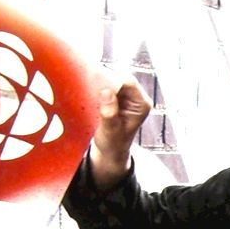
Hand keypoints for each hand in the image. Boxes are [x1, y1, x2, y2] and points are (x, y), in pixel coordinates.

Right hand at [90, 73, 150, 190]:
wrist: (111, 150)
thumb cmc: (113, 144)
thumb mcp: (110, 131)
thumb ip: (110, 113)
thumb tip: (107, 93)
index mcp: (141, 105)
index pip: (128, 82)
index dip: (112, 79)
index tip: (96, 81)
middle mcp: (138, 97)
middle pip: (121, 78)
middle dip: (105, 79)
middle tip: (89, 82)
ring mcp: (129, 96)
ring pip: (114, 79)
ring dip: (101, 82)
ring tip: (88, 87)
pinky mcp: (119, 95)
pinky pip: (109, 84)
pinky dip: (99, 86)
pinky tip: (90, 90)